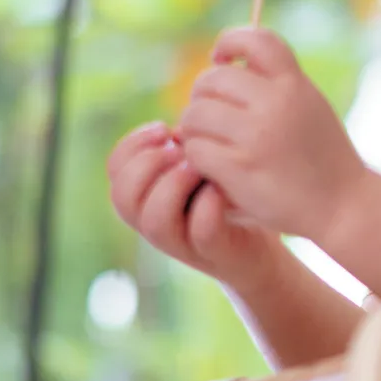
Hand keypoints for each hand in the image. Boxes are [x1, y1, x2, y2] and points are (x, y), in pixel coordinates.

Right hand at [107, 121, 280, 285]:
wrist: (265, 242)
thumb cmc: (228, 197)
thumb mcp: (200, 166)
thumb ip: (181, 148)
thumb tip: (175, 129)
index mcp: (146, 199)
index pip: (115, 170)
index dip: (132, 144)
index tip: (164, 128)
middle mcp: (156, 224)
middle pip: (122, 197)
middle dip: (146, 165)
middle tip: (178, 149)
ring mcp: (183, 243)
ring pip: (154, 221)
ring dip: (173, 185)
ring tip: (197, 168)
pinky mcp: (215, 252)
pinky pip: (201, 231)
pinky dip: (209, 205)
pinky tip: (220, 189)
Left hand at [175, 27, 367, 241]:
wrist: (343, 206)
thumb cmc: (323, 158)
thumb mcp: (310, 106)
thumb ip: (277, 85)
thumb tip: (226, 65)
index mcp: (294, 84)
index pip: (255, 39)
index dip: (229, 41)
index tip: (221, 59)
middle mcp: (276, 104)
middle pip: (211, 79)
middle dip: (203, 97)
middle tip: (211, 116)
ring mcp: (256, 135)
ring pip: (195, 114)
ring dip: (195, 129)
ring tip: (210, 141)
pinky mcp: (239, 167)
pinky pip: (195, 148)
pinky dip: (197, 157)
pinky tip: (212, 166)